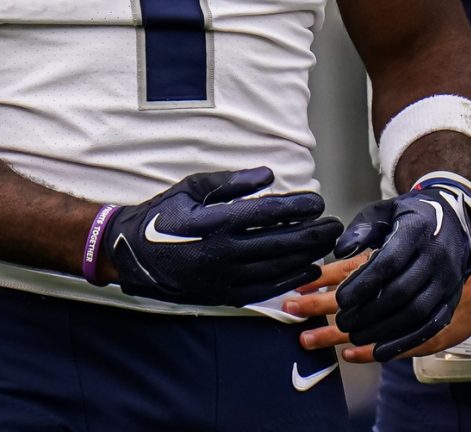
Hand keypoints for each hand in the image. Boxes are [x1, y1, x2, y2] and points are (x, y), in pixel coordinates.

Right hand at [101, 167, 340, 306]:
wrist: (134, 255)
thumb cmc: (165, 214)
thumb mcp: (193, 187)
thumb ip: (233, 181)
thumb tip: (270, 175)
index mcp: (214, 222)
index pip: (267, 214)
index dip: (297, 207)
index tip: (317, 200)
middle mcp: (221, 252)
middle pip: (279, 244)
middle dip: (312, 234)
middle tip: (335, 224)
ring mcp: (223, 277)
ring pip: (276, 268)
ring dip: (306, 255)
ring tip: (327, 243)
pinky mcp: (223, 294)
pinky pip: (264, 289)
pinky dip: (289, 279)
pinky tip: (307, 269)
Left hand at [323, 173, 470, 360]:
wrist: (455, 218)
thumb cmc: (411, 215)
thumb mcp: (384, 211)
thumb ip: (360, 229)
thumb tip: (340, 251)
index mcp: (417, 230)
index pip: (389, 262)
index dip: (363, 284)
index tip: (341, 299)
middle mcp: (436, 256)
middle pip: (401, 292)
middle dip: (368, 311)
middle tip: (343, 322)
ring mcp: (447, 279)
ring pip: (415, 313)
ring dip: (383, 330)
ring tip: (355, 336)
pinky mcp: (451, 297)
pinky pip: (429, 326)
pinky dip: (404, 342)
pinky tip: (380, 351)